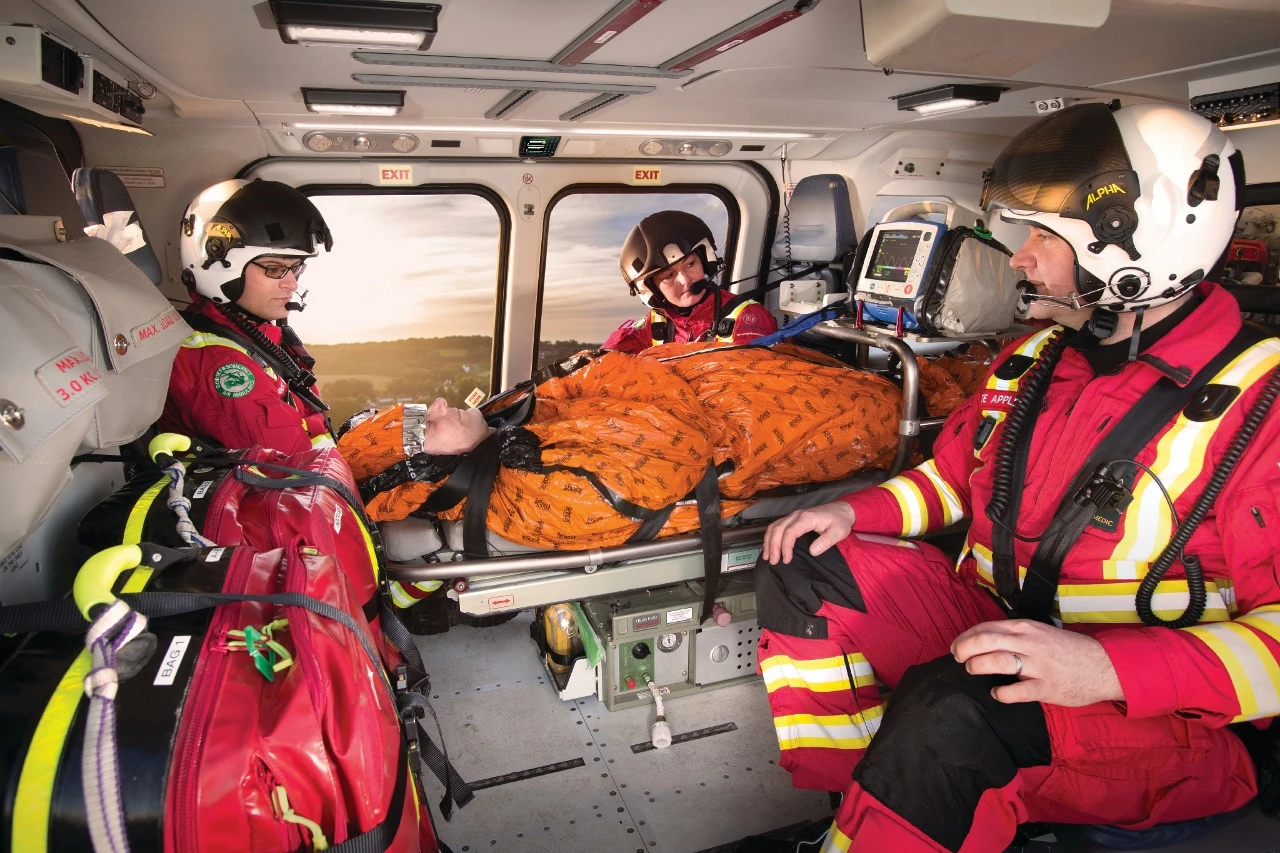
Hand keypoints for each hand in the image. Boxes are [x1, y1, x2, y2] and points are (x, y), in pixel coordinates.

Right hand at [762, 501, 855, 564]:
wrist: (841, 510)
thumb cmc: (840, 521)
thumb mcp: (839, 532)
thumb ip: (826, 541)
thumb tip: (812, 551)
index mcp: (807, 518)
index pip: (790, 532)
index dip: (786, 546)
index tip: (786, 560)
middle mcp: (797, 515)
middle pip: (778, 529)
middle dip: (773, 546)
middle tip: (774, 561)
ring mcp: (793, 516)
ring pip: (775, 526)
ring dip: (769, 541)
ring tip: (768, 557)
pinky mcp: (792, 519)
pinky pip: (777, 526)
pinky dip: (770, 536)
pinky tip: (769, 546)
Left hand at [951, 619, 1124, 705]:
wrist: (1103, 666)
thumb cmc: (1067, 650)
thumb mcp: (1040, 634)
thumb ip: (1015, 636)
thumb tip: (984, 642)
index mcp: (1025, 628)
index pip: (986, 628)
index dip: (966, 637)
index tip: (956, 646)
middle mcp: (1029, 643)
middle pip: (985, 641)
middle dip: (964, 649)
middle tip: (957, 658)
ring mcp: (1038, 665)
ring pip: (997, 661)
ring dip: (978, 666)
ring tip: (972, 670)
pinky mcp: (1046, 687)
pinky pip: (1017, 691)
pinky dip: (1002, 693)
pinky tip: (997, 693)